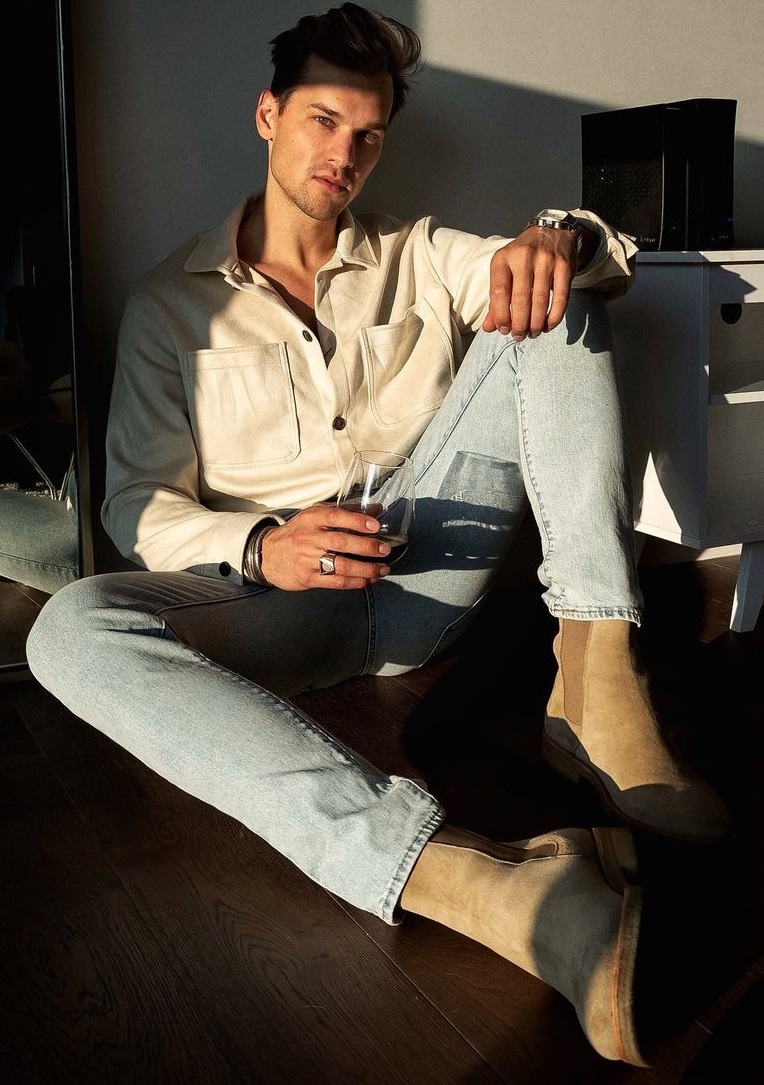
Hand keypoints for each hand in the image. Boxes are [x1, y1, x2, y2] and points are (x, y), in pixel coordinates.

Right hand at [259, 503, 391, 589]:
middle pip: (341, 542)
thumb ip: (345, 511)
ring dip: (366, 569)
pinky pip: (336, 582)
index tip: (375, 525)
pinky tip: (368, 580)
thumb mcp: (315, 516)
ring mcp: (308, 560)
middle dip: (366, 546)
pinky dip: (355, 582)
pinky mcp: (308, 578)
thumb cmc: (297, 533)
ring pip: (341, 565)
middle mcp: (309, 538)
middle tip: (384, 549)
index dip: (356, 520)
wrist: (268, 555)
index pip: (335, 517)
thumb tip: (375, 509)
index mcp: (311, 519)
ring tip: (383, 569)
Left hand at [482, 226, 578, 340]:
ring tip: (534, 333)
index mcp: (503, 258)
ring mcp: (545, 260)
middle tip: (520, 336)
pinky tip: (548, 325)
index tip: (504, 330)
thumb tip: (488, 328)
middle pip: (520, 300)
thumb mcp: (505, 272)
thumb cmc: (522, 259)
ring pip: (540, 301)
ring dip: (537, 324)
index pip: (499, 293)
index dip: (501, 316)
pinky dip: (554, 317)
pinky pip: (560, 298)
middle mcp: (523, 257)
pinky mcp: (564, 266)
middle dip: (520, 325)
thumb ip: (496, 301)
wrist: (551, 232)